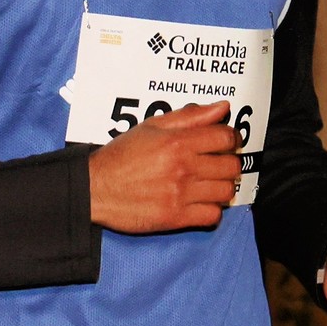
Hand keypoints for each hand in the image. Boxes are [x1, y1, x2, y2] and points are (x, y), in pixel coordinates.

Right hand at [88, 102, 241, 233]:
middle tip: (217, 164)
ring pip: (226, 192)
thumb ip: (189, 117)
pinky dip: (212, 211)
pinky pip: (213, 217)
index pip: (226, 137)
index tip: (225, 143)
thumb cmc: (121, 156)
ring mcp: (180, 194)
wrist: (95, 188)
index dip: (230, 138)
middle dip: (228, 163)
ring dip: (222, 187)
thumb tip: (222, 107)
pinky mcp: (176, 218)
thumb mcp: (151, 126)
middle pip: (231, 166)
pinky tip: (202, 203)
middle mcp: (182, 167)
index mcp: (177, 142)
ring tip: (209, 184)